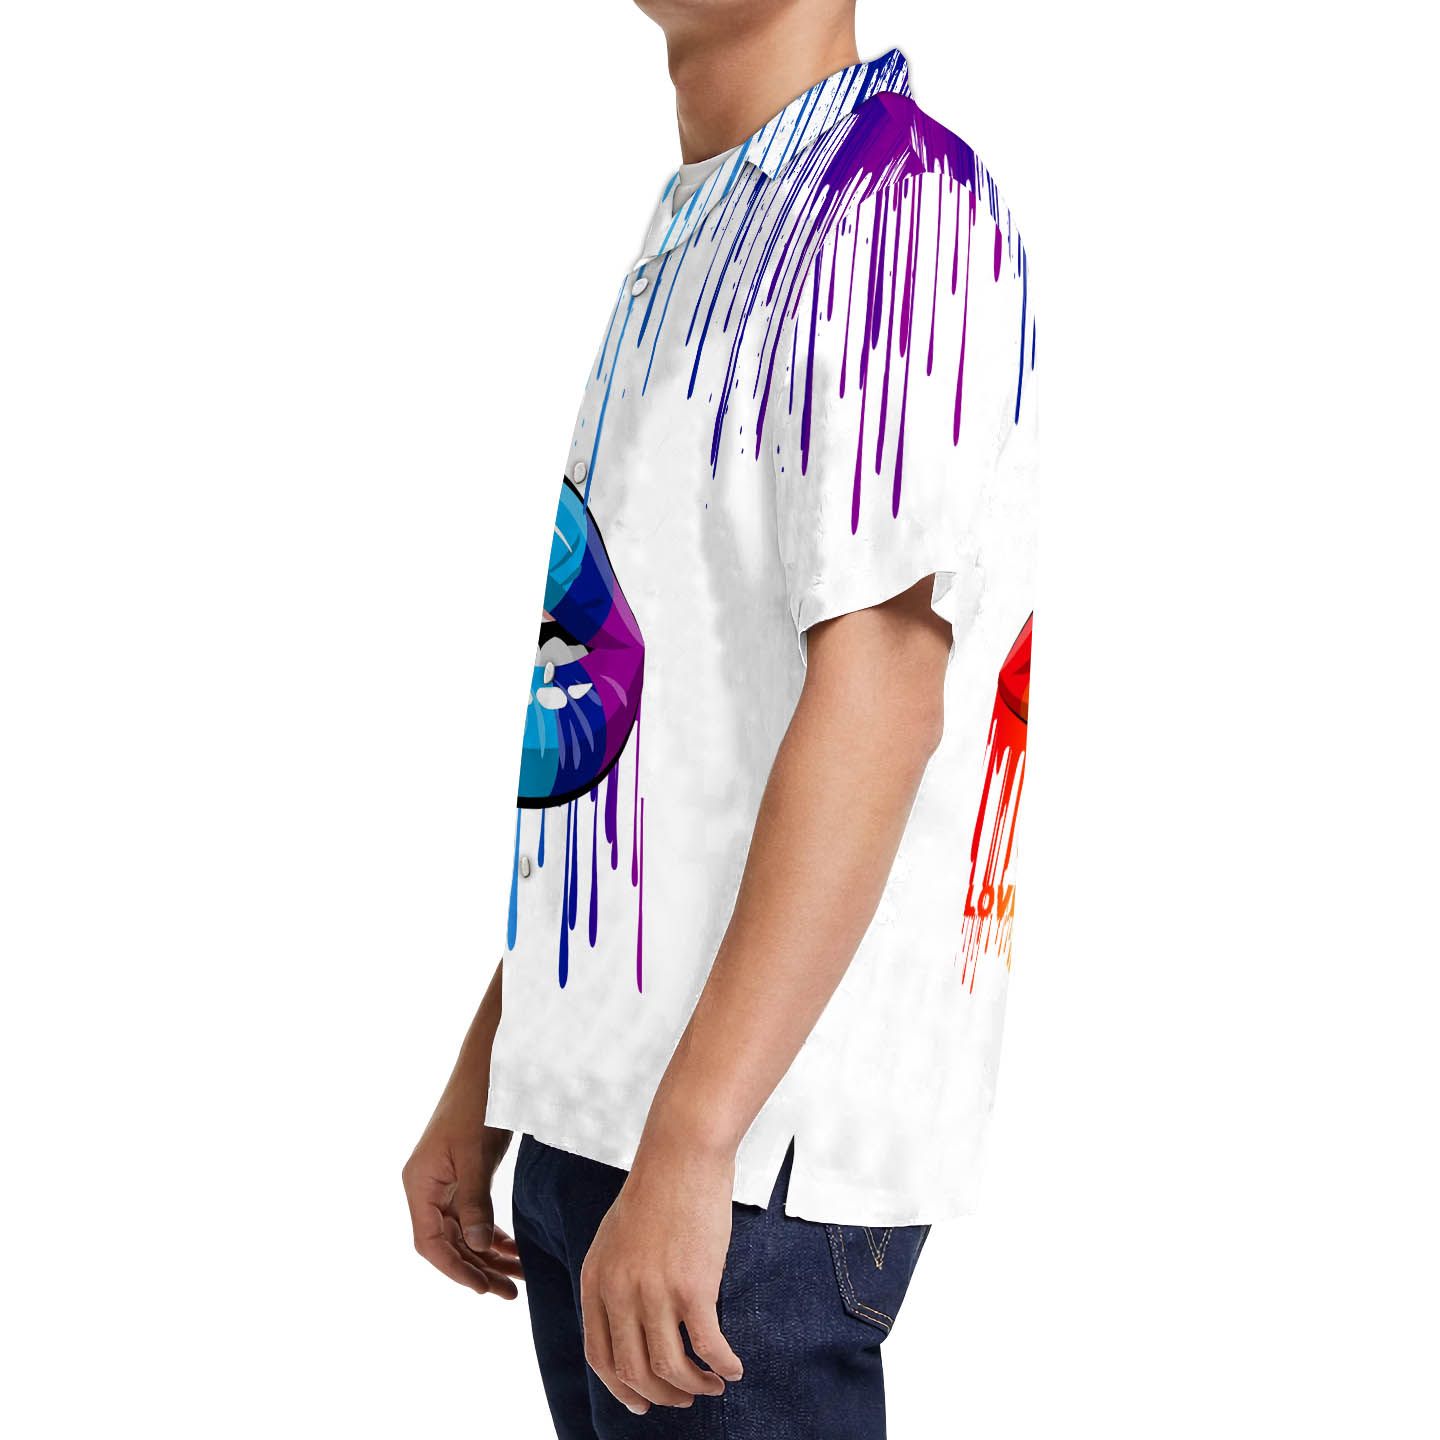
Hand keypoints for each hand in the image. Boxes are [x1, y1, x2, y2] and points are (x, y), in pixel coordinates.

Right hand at [403, 1105, 523, 1297]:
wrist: (488, 1066)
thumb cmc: (476, 1103)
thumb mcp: (475, 1154)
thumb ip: (476, 1201)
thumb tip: (479, 1247)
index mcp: (420, 1184)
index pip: (430, 1243)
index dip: (455, 1270)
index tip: (482, 1289)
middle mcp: (428, 1188)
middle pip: (448, 1244)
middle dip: (478, 1270)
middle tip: (510, 1293)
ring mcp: (446, 1183)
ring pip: (464, 1233)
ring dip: (489, 1256)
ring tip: (518, 1278)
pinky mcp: (465, 1176)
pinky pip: (475, 1217)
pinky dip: (493, 1235)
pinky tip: (512, 1251)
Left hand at [579, 1139, 743, 1413]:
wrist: (681, 1153)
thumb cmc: (657, 1189)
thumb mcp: (616, 1237)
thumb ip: (616, 1279)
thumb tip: (629, 1321)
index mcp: (596, 1280)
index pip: (599, 1356)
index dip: (621, 1388)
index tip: (643, 1402)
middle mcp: (619, 1292)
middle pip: (633, 1371)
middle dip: (661, 1395)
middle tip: (684, 1399)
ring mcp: (655, 1291)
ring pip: (670, 1368)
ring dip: (694, 1387)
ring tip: (713, 1385)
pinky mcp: (693, 1286)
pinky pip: (707, 1346)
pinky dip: (722, 1365)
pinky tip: (733, 1368)